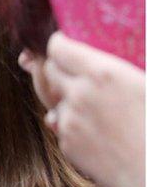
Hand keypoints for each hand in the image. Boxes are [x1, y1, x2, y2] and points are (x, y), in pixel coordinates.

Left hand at [42, 32, 145, 186]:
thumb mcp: (146, 84)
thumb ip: (119, 70)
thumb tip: (101, 66)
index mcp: (103, 74)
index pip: (58, 47)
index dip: (59, 43)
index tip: (65, 43)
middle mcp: (79, 94)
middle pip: (50, 71)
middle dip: (60, 69)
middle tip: (79, 73)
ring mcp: (69, 121)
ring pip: (55, 99)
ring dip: (68, 99)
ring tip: (98, 107)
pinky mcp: (67, 144)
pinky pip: (63, 124)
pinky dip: (73, 124)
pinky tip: (100, 130)